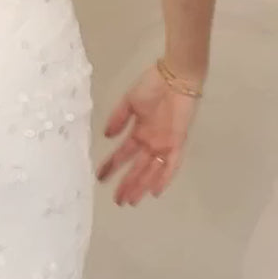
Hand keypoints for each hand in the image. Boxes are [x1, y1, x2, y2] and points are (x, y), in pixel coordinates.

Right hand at [96, 60, 201, 204]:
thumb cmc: (152, 86)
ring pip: (152, 171)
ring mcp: (164, 144)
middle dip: (127, 184)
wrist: (175, 77)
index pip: (122, 155)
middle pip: (138, 168)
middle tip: (117, 200)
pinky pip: (172, 165)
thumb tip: (106, 136)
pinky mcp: (178, 143)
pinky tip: (155, 191)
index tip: (100, 177)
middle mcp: (151, 142)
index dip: (111, 167)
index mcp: (139, 132)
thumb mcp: (130, 101)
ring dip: (142, 186)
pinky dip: (164, 178)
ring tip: (131, 201)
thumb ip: (118, 118)